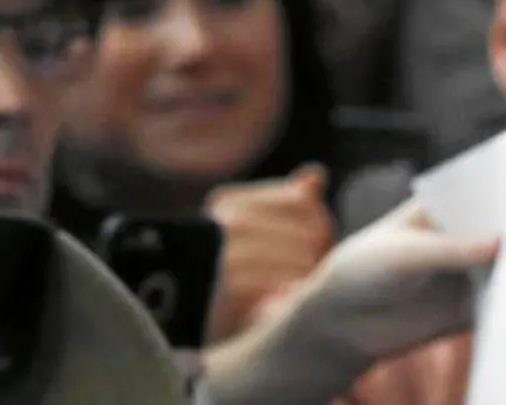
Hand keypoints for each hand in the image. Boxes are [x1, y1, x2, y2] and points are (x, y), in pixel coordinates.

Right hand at [205, 164, 335, 340]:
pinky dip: (296, 296)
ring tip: (291, 291)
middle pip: (310, 230)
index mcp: (226, 203)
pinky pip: (293, 286)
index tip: (306, 247)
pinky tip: (283, 303)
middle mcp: (225, 224)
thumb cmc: (229, 280)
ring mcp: (229, 256)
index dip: (317, 226)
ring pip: (305, 259)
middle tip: (302, 276)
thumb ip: (288, 202)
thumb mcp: (253, 234)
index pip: (303, 201)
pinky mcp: (237, 292)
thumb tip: (316, 174)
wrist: (188, 332)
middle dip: (316, 255)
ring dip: (307, 279)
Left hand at [290, 199, 495, 372]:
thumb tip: (501, 242)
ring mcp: (472, 274)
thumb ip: (451, 250)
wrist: (342, 323)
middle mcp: (466, 237)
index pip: (489, 195)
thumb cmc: (366, 270)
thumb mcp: (405, 255)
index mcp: (449, 207)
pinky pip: (501, 308)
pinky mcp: (473, 309)